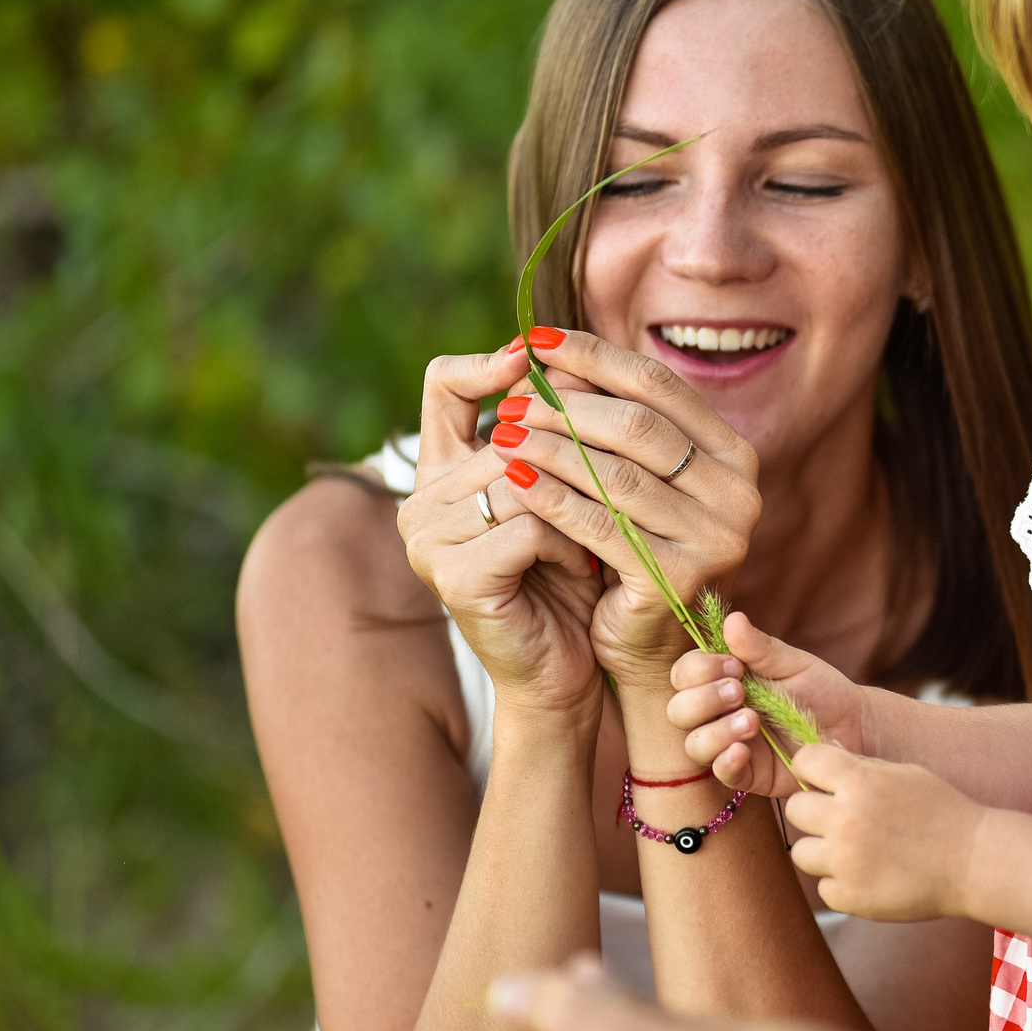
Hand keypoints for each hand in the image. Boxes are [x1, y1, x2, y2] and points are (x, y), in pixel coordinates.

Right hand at [399, 341, 607, 718]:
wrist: (563, 673)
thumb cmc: (572, 580)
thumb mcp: (566, 496)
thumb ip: (556, 437)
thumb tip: (572, 361)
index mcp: (440, 472)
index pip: (442, 384)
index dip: (490, 363)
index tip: (540, 357)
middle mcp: (420, 502)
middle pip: (507, 434)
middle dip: (573, 456)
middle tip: (611, 496)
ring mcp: (429, 540)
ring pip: (521, 477)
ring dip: (578, 505)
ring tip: (598, 537)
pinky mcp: (453, 576)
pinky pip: (528, 527)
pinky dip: (568, 545)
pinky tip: (582, 569)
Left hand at [485, 328, 761, 692]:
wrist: (646, 646)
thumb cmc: (633, 550)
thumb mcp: (634, 479)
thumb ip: (612, 423)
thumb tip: (553, 359)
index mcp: (733, 454)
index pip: (659, 386)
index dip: (595, 357)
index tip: (538, 338)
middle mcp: (739, 492)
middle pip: (640, 427)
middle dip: (567, 406)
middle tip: (512, 398)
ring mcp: (717, 537)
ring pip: (617, 475)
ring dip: (551, 449)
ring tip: (501, 433)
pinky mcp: (680, 577)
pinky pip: (602, 526)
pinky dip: (553, 499)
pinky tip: (515, 481)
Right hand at [668, 611, 870, 795]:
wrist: (855, 726)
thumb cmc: (820, 690)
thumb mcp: (793, 664)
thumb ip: (760, 648)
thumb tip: (732, 619)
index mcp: (722, 681)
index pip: (685, 674)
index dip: (700, 670)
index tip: (734, 666)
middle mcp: (718, 714)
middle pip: (678, 710)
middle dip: (703, 699)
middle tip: (740, 691)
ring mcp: (730, 744)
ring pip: (694, 744)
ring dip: (716, 730)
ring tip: (752, 721)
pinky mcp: (748, 774)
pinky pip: (722, 773)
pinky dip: (726, 761)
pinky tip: (743, 750)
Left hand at [786, 746, 987, 922]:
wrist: (974, 862)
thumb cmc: (942, 812)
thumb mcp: (905, 775)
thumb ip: (860, 769)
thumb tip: (816, 763)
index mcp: (861, 783)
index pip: (805, 761)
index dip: (813, 770)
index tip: (825, 782)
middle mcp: (847, 820)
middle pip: (795, 810)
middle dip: (815, 813)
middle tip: (841, 821)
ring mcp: (846, 862)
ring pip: (801, 853)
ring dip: (823, 852)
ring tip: (857, 852)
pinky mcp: (850, 898)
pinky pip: (824, 888)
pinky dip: (843, 884)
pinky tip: (872, 876)